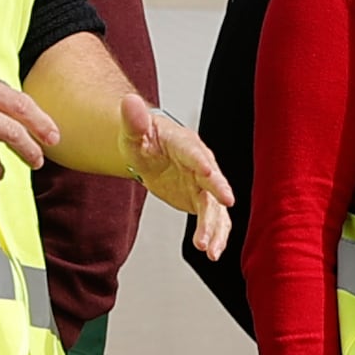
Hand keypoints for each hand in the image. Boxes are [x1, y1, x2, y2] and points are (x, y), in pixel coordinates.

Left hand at [125, 103, 235, 259]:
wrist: (150, 151)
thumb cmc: (142, 139)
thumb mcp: (133, 131)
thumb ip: (133, 120)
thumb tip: (128, 101)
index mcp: (183, 143)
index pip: (192, 151)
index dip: (200, 161)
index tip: (208, 171)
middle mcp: (201, 163)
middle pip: (211, 179)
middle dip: (218, 190)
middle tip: (226, 202)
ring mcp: (205, 184)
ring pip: (214, 206)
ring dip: (213, 227)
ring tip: (208, 249)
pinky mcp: (204, 201)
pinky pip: (213, 220)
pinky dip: (215, 236)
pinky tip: (212, 252)